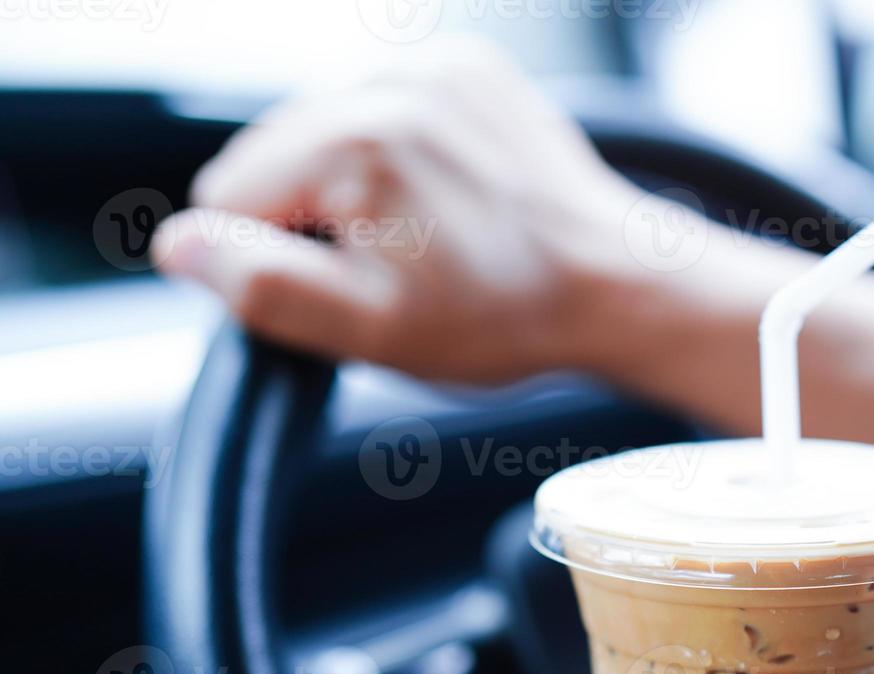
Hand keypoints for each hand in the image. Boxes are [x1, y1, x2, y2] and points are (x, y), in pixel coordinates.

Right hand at [151, 39, 646, 382]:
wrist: (616, 283)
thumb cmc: (505, 314)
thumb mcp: (372, 329)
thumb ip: (265, 287)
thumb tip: (179, 244)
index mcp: (353, 142)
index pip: (229, 195)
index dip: (271, 256)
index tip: (343, 285)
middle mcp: (389, 82)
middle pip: (277, 152)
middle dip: (312, 213)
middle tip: (395, 267)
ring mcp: (435, 66)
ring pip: (330, 126)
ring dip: (355, 179)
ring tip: (429, 234)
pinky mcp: (470, 67)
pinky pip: (390, 104)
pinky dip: (402, 148)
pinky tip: (448, 197)